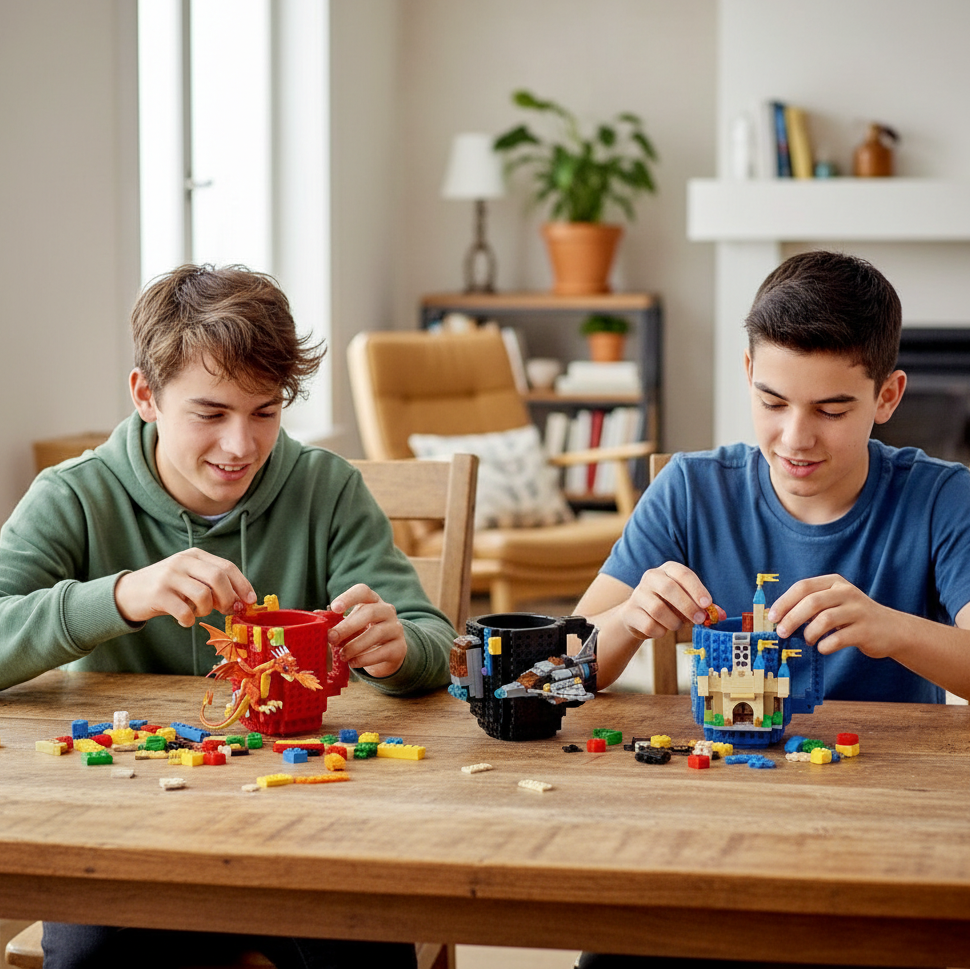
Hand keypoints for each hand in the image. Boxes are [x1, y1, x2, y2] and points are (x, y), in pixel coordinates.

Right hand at [114, 548, 255, 626]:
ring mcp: (169, 576)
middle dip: (229, 598)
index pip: (227, 567)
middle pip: (219, 578)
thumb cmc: (167, 588)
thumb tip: (240, 603)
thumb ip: (213, 585)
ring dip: (206, 610)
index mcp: (195, 555)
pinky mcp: (158, 594)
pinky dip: (189, 620)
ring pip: (204, 595)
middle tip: (227, 611)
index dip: (243, 585)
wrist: (127, 593)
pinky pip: (185, 612)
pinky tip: (184, 620)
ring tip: (197, 612)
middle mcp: (183, 561)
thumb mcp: (190, 578)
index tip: (251, 601)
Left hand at [329, 584, 405, 678]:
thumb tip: (316, 617)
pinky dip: (365, 659)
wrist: (389, 652)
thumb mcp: (352, 624)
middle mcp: (387, 611)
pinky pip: (382, 652)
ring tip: (342, 655)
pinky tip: (353, 663)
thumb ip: (336, 621)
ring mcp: (396, 628)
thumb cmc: (364, 633)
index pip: (363, 591)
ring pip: (376, 633)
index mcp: (373, 601)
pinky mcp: (400, 647)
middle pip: (369, 612)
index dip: (348, 598)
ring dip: (355, 645)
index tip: (334, 608)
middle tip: (332, 639)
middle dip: (348, 626)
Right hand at [617, 562, 713, 640]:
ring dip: (674, 622)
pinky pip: (649, 624)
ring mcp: (638, 594)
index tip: (707, 604)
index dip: (697, 589)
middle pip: (668, 588)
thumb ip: (703, 607)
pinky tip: (662, 629)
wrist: (638, 615)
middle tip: (699, 619)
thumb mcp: (687, 601)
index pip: (683, 574)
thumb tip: (720, 615)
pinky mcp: (630, 612)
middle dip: (687, 606)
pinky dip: (660, 631)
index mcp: (667, 570)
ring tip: (678, 625)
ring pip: (658, 609)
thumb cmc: (669, 605)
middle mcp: (651, 577)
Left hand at [769, 574, 898, 657]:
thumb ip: (811, 606)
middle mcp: (846, 592)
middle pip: (812, 602)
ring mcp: (858, 610)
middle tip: (781, 632)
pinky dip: (825, 645)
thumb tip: (779, 618)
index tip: (772, 617)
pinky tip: (822, 648)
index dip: (784, 602)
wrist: (893, 630)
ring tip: (808, 640)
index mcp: (834, 582)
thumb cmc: (854, 617)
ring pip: (824, 619)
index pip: (803, 587)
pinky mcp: (866, 630)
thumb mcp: (834, 603)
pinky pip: (838, 638)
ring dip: (809, 633)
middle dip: (791, 618)